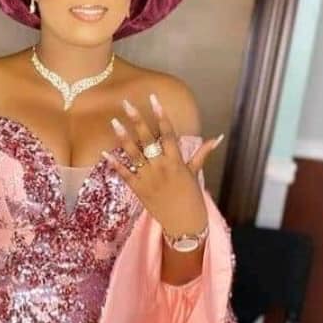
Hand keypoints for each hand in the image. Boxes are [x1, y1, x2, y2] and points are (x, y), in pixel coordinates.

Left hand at [102, 92, 220, 226]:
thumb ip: (202, 153)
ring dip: (123, 137)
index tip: (153, 98)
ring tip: (113, 121)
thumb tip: (218, 137)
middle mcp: (161, 167)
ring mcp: (148, 178)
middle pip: (148, 139)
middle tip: (126, 103)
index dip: (161, 115)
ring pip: (134, 154)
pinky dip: (115, 163)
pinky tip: (104, 152)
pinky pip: (125, 174)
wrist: (185, 224)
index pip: (167, 133)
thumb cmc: (191, 196)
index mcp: (176, 161)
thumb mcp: (195, 172)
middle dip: (137, 120)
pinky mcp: (138, 189)